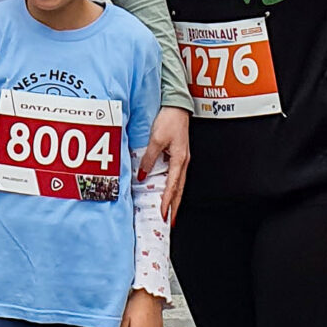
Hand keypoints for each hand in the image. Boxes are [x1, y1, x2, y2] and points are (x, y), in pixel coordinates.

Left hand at [138, 107, 189, 224]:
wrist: (176, 106)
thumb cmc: (170, 119)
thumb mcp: (156, 139)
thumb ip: (149, 158)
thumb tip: (142, 174)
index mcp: (180, 159)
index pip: (173, 185)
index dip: (168, 201)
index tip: (164, 213)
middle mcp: (184, 161)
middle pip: (180, 188)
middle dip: (175, 206)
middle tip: (170, 220)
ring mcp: (182, 158)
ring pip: (179, 183)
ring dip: (175, 197)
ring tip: (170, 210)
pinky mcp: (178, 154)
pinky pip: (176, 174)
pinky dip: (172, 185)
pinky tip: (167, 190)